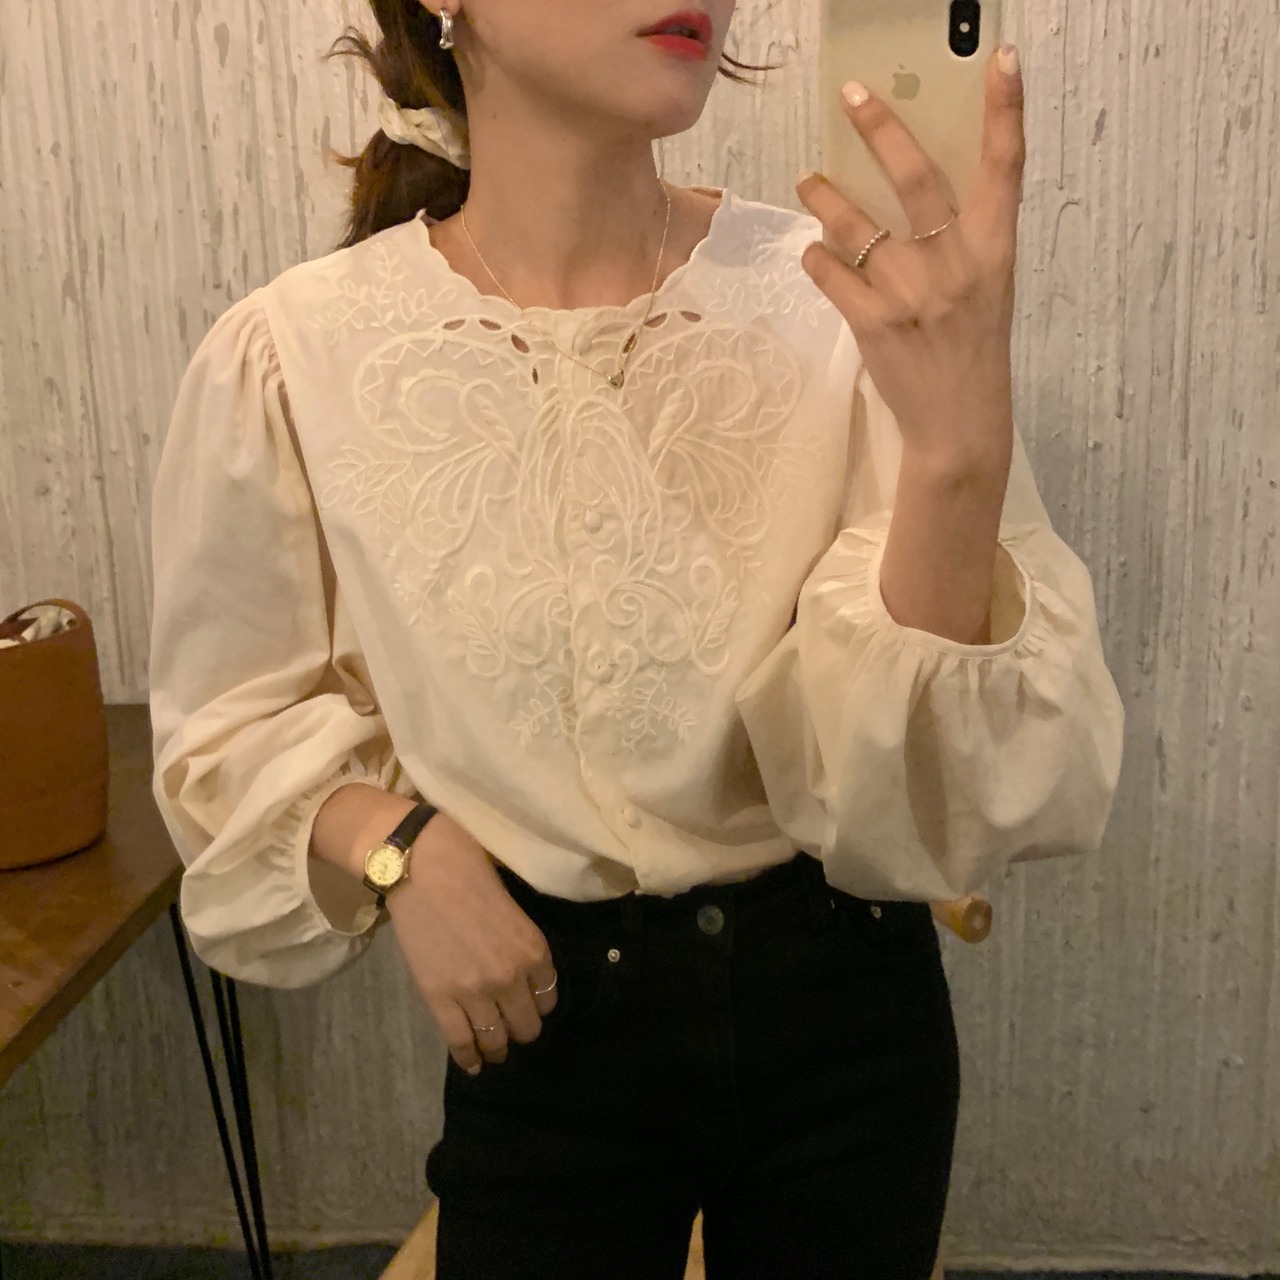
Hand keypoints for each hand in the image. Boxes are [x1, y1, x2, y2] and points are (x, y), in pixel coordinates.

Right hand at [385, 812, 557, 1074]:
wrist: (419, 865)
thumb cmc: (468, 866)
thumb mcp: (513, 900)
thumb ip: (521, 935)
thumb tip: (521, 954)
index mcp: (534, 949)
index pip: (549, 996)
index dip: (540, 1002)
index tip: (531, 1003)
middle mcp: (510, 977)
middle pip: (527, 1025)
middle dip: (522, 1028)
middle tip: (513, 1025)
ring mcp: (474, 992)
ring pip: (497, 1039)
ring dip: (498, 1047)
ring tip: (495, 1050)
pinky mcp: (439, 998)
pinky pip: (460, 1041)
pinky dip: (469, 1058)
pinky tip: (473, 1065)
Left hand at [796, 45, 1025, 472]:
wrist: (958, 428)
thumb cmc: (971, 354)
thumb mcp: (984, 291)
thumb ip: (956, 242)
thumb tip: (904, 189)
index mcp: (995, 251)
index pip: (1006, 167)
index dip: (1005, 110)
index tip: (999, 58)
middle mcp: (956, 265)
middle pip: (917, 178)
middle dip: (882, 129)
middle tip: (851, 95)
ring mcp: (913, 294)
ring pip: (857, 225)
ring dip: (825, 198)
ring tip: (808, 181)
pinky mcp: (875, 324)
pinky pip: (831, 273)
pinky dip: (817, 259)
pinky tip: (814, 255)